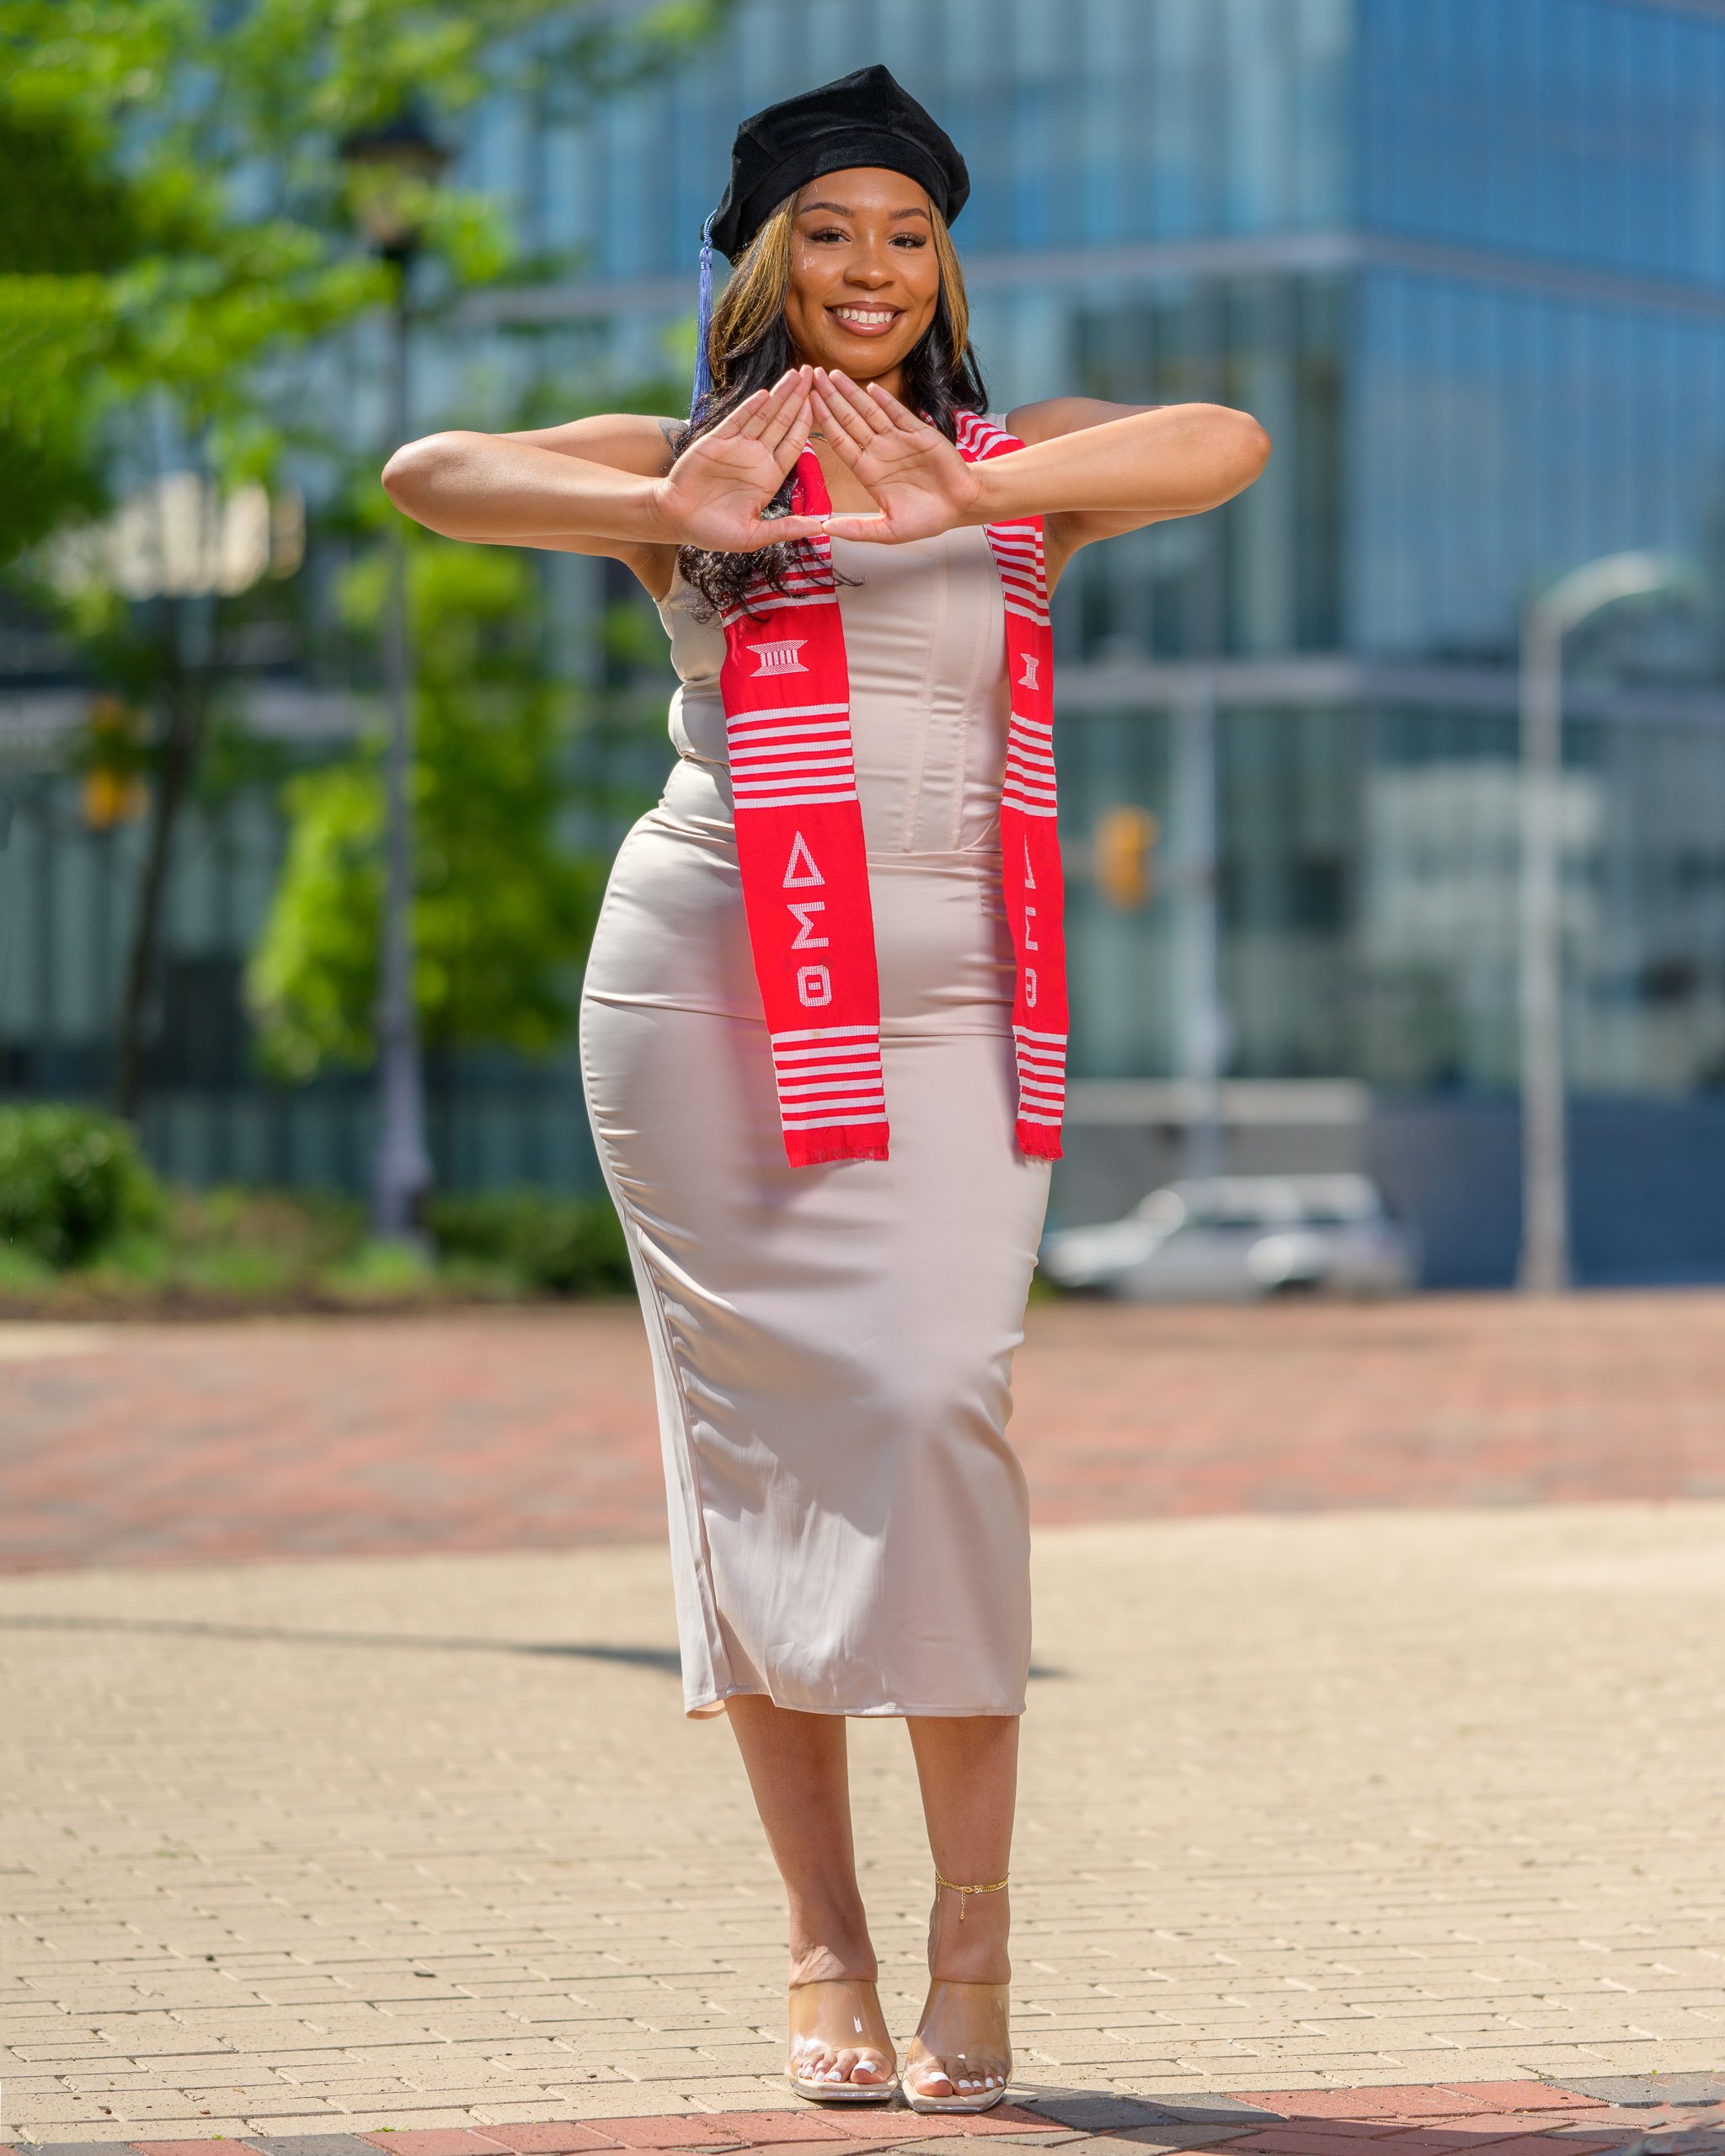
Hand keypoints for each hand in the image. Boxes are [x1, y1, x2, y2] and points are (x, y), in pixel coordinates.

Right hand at [655, 368, 829, 551]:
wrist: (676, 520)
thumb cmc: (713, 531)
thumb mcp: (754, 536)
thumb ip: (786, 529)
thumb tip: (820, 528)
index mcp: (769, 477)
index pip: (794, 445)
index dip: (807, 424)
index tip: (821, 404)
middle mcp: (756, 457)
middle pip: (783, 422)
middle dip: (798, 398)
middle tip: (813, 373)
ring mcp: (737, 446)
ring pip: (764, 415)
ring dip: (780, 395)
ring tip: (796, 373)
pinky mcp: (716, 441)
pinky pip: (737, 420)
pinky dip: (751, 407)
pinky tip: (765, 394)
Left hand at [810, 370, 985, 543]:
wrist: (961, 506)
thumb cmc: (927, 520)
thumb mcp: (887, 531)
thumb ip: (856, 530)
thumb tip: (824, 529)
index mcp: (868, 472)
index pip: (839, 441)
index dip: (824, 422)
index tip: (808, 403)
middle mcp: (879, 451)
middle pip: (849, 420)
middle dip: (831, 398)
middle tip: (812, 376)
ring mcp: (898, 440)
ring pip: (869, 412)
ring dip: (852, 393)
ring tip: (833, 374)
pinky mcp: (919, 432)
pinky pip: (898, 413)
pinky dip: (885, 401)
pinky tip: (870, 387)